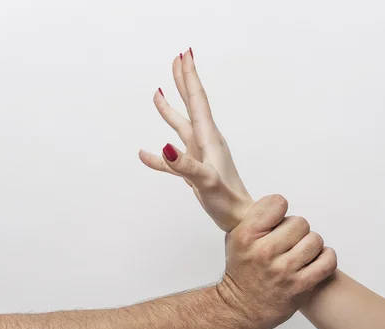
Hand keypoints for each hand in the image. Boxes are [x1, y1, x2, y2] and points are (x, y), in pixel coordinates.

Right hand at [139, 48, 252, 231]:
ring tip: (158, 92)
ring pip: (181, 126)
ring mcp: (198, 155)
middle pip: (192, 105)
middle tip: (177, 59)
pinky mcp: (193, 170)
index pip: (198, 101)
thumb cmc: (228, 201)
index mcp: (209, 139)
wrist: (239, 217)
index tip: (184, 55)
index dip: (189, 78)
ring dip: (170, 109)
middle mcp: (204, 142)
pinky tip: (145, 154)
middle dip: (183, 82)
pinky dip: (158, 156)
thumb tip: (165, 147)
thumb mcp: (206, 182)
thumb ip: (185, 166)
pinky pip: (172, 158)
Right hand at [217, 195, 337, 328]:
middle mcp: (265, 251)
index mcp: (247, 236)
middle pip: (300, 222)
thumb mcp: (235, 239)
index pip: (277, 203)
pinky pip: (327, 261)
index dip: (279, 210)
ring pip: (315, 240)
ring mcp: (284, 270)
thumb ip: (254, 218)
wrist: (241, 308)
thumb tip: (278, 202)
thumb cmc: (241, 271)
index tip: (277, 220)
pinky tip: (315, 260)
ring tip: (301, 253)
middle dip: (297, 230)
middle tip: (289, 241)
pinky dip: (326, 258)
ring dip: (311, 245)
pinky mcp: (300, 286)